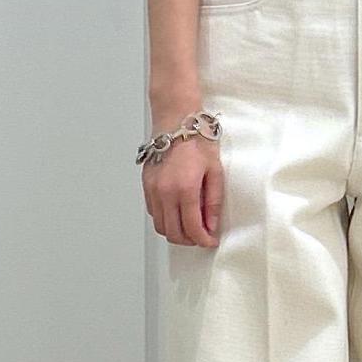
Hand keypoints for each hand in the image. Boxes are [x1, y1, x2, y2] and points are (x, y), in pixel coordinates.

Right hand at [142, 131, 222, 246]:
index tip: (210, 241)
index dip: (203, 240)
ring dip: (175, 232)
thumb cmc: (197, 140)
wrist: (176, 120)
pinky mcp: (146, 185)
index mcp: (184, 189)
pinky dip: (165, 219)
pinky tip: (177, 212)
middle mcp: (164, 192)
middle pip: (173, 232)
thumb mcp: (215, 171)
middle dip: (189, 240)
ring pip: (160, 226)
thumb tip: (211, 225)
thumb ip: (213, 202)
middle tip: (202, 236)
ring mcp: (152, 189)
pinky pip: (153, 212)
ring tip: (190, 226)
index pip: (192, 228)